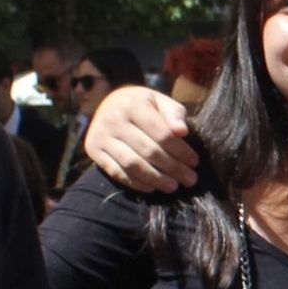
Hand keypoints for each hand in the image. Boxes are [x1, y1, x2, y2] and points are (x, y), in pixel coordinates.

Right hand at [84, 87, 198, 192]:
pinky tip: (152, 186)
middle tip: (190, 179)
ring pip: (132, 164)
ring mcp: (100, 135)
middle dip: (172, 168)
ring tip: (173, 186)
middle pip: (148, 151)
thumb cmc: (143, 105)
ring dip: (155, 179)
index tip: (194, 162)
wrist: (109, 103)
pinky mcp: (92, 150)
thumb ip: (174, 114)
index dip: (180, 151)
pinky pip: (116, 172)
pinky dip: (135, 183)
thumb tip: (183, 132)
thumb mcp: (160, 101)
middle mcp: (113, 119)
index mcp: (133, 103)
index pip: (161, 133)